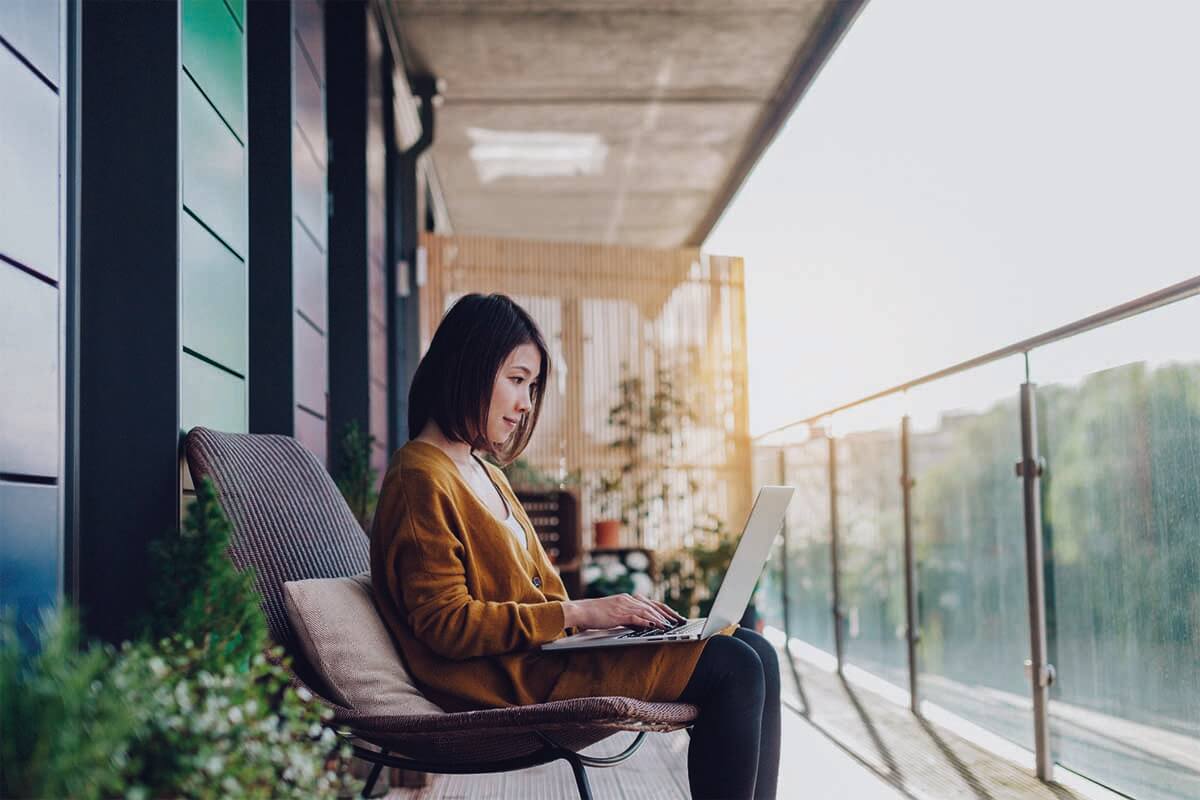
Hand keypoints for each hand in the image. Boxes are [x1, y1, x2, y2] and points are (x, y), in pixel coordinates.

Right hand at [561, 594, 687, 631]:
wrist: (579, 611)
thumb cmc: (593, 614)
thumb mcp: (612, 613)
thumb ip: (626, 616)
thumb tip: (640, 624)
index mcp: (626, 598)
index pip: (649, 602)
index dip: (663, 609)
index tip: (673, 615)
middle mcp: (627, 599)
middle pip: (652, 605)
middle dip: (667, 613)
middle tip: (679, 620)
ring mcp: (623, 605)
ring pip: (647, 610)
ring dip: (661, 618)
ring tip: (671, 625)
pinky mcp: (619, 613)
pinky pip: (637, 617)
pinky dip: (649, 621)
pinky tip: (656, 626)